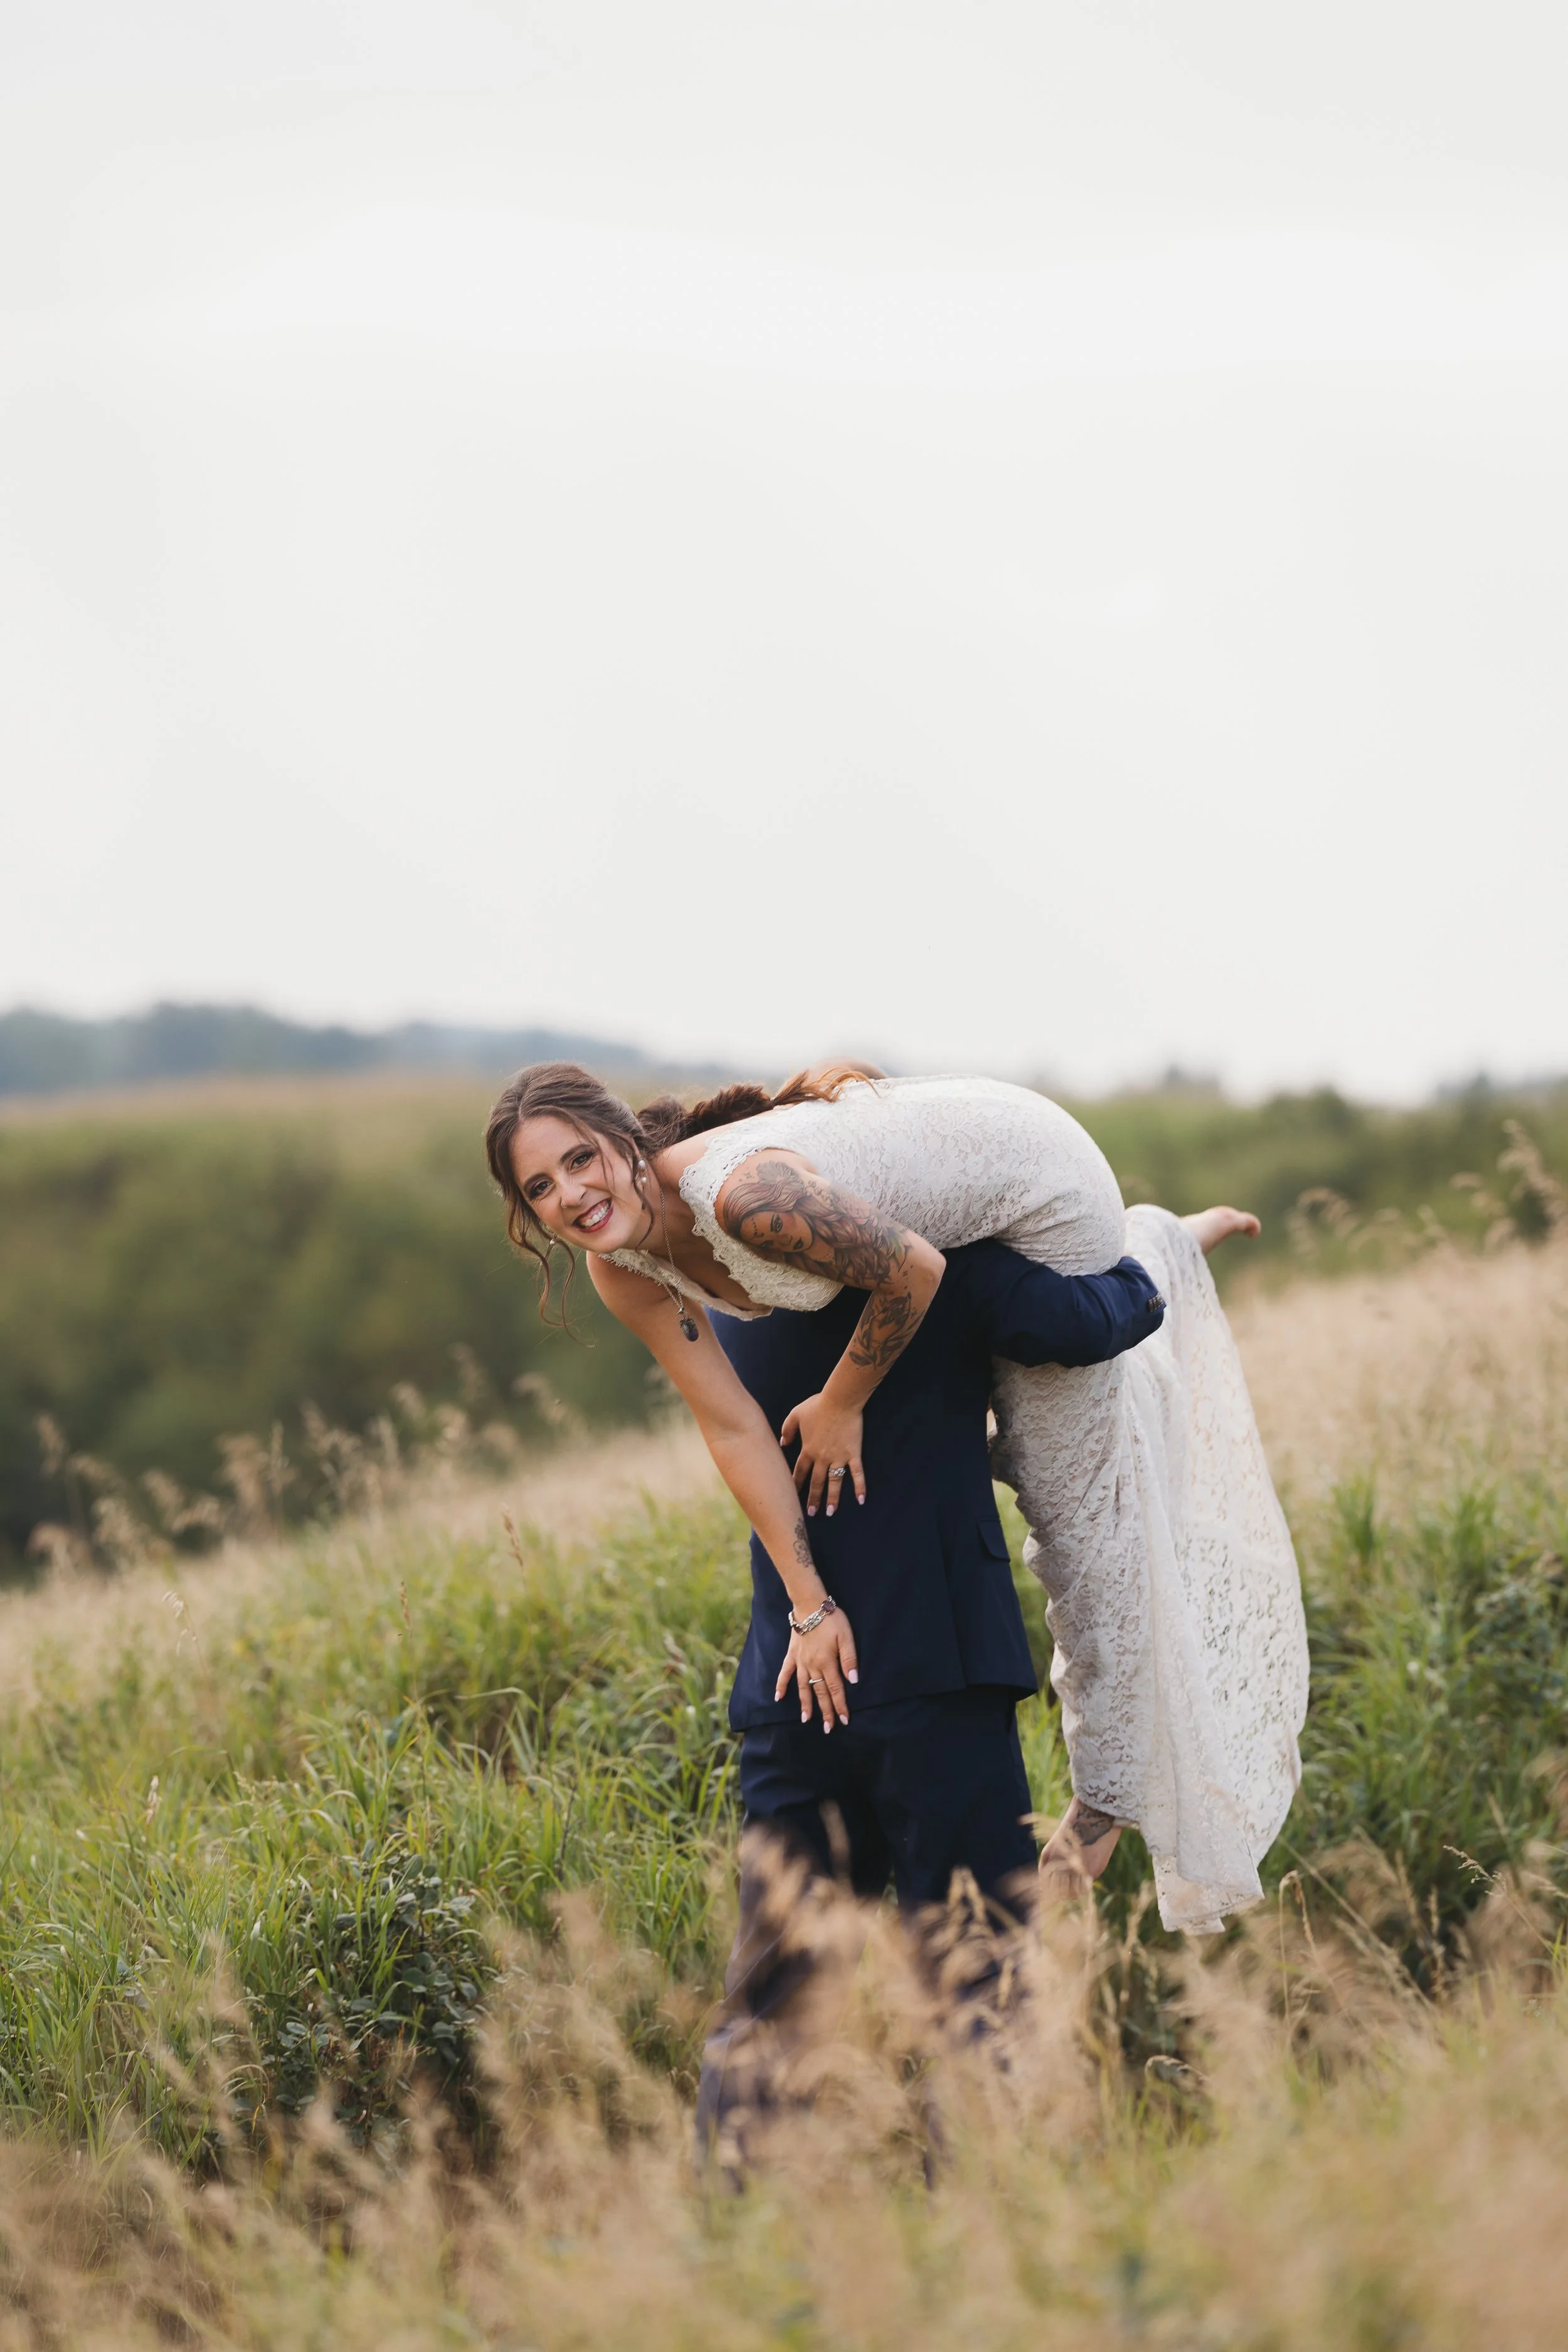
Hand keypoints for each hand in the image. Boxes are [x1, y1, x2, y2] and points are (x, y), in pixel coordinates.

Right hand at [774, 1604, 859, 1730]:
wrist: (810, 1604)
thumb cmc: (831, 1619)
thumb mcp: (846, 1636)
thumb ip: (849, 1659)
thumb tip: (853, 1680)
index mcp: (827, 1662)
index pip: (835, 1689)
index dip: (840, 1705)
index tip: (844, 1720)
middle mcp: (812, 1665)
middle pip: (820, 1692)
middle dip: (825, 1712)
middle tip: (829, 1729)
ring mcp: (800, 1662)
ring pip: (803, 1687)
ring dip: (805, 1704)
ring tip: (807, 1720)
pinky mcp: (792, 1655)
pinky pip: (785, 1673)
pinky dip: (780, 1685)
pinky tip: (777, 1697)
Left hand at [780, 1394, 865, 1515]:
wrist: (840, 1400)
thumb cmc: (818, 1405)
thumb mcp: (796, 1414)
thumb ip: (787, 1429)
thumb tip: (783, 1442)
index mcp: (808, 1450)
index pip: (799, 1472)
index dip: (796, 1485)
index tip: (792, 1497)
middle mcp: (822, 1458)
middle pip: (816, 1482)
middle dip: (813, 1499)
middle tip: (811, 1513)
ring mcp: (838, 1458)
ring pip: (834, 1483)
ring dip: (832, 1499)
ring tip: (830, 1512)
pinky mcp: (853, 1454)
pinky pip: (857, 1474)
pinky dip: (860, 1487)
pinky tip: (861, 1500)